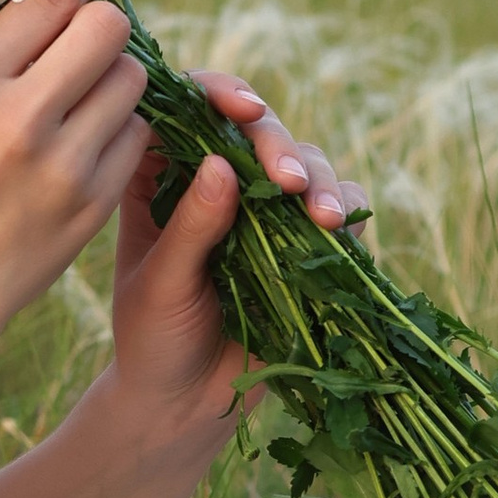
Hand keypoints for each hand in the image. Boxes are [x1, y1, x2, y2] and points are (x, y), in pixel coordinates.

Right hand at [0, 0, 147, 420]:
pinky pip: (137, 136)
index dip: (60, 3)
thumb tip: (50, 7)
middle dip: (99, 34)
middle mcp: (21, 115)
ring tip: (84, 105)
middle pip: (107, 28)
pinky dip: (119, 133)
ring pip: (133, 80)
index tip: (55, 20)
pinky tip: (89, 148)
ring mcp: (65, 162)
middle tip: (82, 56)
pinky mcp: (94, 203)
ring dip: (114, 82)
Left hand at [104, 71, 354, 448]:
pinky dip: (346, 209)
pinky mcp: (303, 242)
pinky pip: (337, 208)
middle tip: (287, 181)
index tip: (242, 110)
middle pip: (256, 129)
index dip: (217, 93)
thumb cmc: (152, 341)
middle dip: (278, 145)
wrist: (184, 404)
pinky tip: (342, 230)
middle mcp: (216, 180)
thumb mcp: (160, 285)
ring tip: (321, 218)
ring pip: (304, 163)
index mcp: (160, 176)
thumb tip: (222, 165)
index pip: (188, 107)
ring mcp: (264, 209)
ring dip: (318, 181)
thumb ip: (189, 228)